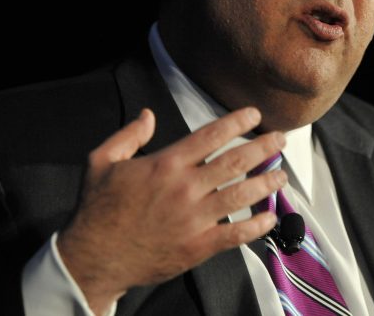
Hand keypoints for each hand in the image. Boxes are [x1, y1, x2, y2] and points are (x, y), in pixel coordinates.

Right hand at [57, 107, 285, 314]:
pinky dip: (256, 226)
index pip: (211, 135)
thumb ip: (127, 135)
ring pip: (241, 195)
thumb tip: (149, 115)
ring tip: (281, 174)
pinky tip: (270, 218)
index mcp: (165, 164)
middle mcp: (185, 188)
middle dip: (263, 147)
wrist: (92, 259)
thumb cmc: (97, 209)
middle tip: (280, 140)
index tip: (255, 114)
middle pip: (235, 161)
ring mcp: (194, 219)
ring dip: (266, 183)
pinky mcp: (197, 247)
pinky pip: (235, 234)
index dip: (237, 121)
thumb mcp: (101, 162)